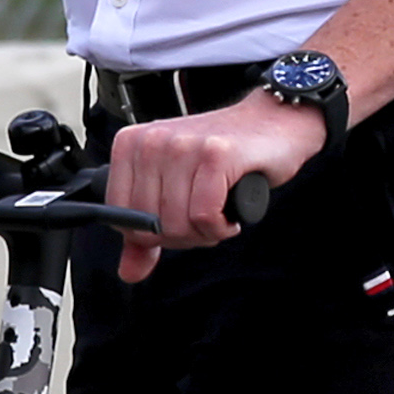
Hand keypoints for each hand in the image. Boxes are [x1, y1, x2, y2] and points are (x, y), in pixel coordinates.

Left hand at [99, 94, 323, 282]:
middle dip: (181, 236)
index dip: (150, 234)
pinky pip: (205, 216)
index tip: (177, 222)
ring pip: (177, 224)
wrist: (273, 121)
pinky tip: (231, 214)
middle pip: (149, 225)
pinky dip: (221, 227)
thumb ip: (147, 232)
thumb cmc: (222, 156)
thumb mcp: (175, 189)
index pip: (119, 215)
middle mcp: (151, 141)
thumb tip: (130, 272)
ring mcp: (183, 145)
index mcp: (130, 144)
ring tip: (219, 212)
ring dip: (205, 233)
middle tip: (204, 218)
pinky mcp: (215, 154)